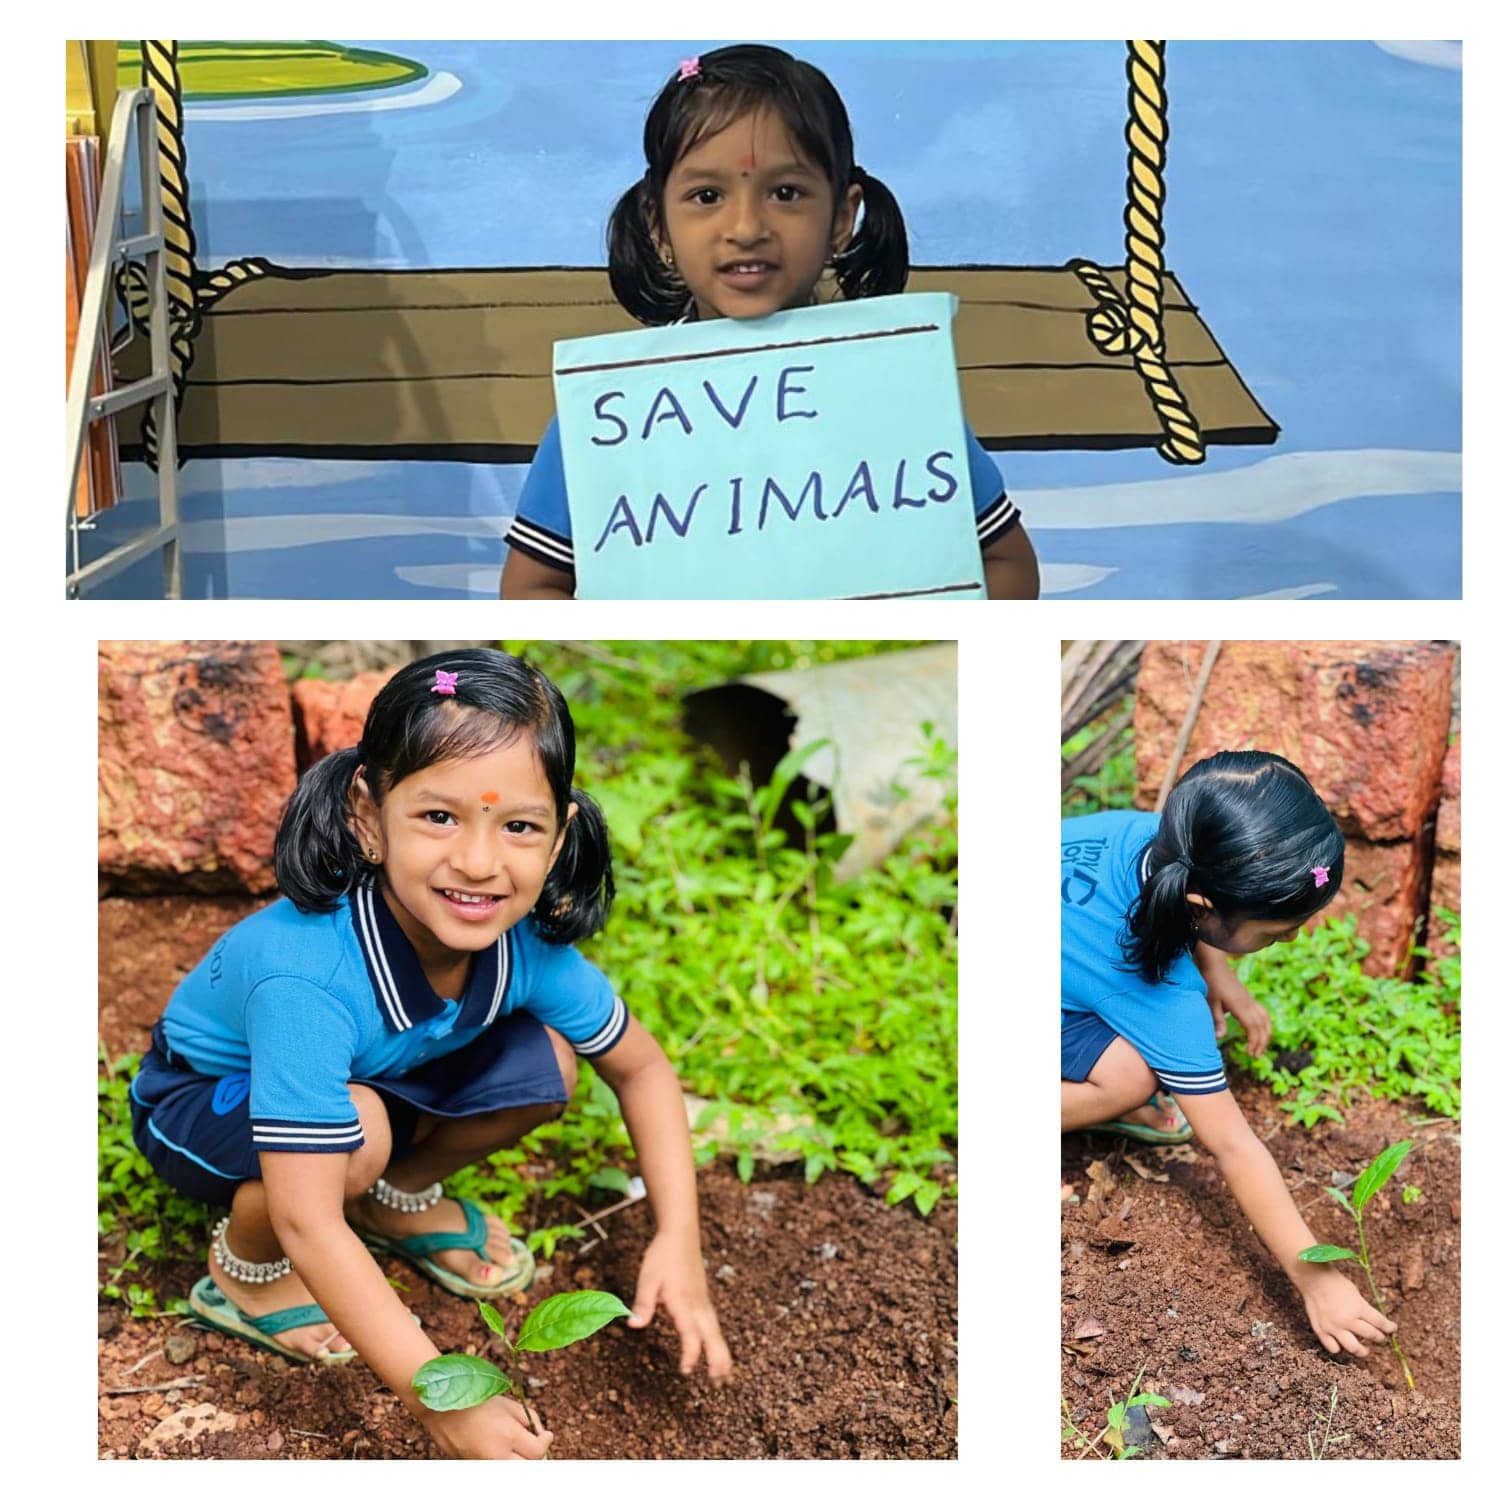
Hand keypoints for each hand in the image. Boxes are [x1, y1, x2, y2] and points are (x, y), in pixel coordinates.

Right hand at [422, 1396, 552, 1459]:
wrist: (442, 1411)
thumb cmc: (477, 1402)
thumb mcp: (508, 1404)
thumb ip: (529, 1419)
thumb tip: (540, 1434)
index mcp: (507, 1436)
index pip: (538, 1452)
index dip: (545, 1442)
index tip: (546, 1435)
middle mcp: (496, 1456)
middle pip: (528, 1467)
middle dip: (534, 1457)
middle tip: (535, 1445)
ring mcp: (484, 1465)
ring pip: (513, 1471)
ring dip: (519, 1460)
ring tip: (517, 1445)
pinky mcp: (475, 1468)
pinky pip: (497, 1468)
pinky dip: (503, 1461)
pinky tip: (501, 1448)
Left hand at [628, 1231, 732, 1382]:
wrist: (680, 1233)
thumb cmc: (662, 1255)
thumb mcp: (647, 1278)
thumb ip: (643, 1303)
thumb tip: (634, 1325)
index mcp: (683, 1302)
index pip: (691, 1335)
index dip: (690, 1354)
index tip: (686, 1371)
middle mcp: (698, 1305)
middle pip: (713, 1337)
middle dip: (717, 1359)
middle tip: (719, 1383)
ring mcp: (703, 1301)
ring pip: (716, 1331)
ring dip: (720, 1351)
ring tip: (723, 1373)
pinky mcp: (703, 1297)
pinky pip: (713, 1323)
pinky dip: (717, 1338)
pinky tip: (715, 1345)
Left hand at [1207, 974, 1270, 1055]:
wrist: (1215, 965)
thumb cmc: (1211, 983)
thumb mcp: (1211, 1003)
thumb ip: (1217, 1020)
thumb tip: (1219, 1038)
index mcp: (1240, 1006)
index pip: (1253, 1028)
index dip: (1254, 1042)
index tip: (1251, 1053)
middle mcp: (1249, 1004)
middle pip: (1262, 1026)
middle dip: (1261, 1042)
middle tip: (1256, 1056)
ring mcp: (1250, 1000)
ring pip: (1266, 1019)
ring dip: (1266, 1034)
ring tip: (1261, 1047)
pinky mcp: (1249, 998)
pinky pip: (1263, 1013)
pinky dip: (1265, 1024)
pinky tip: (1259, 1031)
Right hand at [1298, 1265, 1397, 1356]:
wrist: (1313, 1278)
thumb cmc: (1336, 1283)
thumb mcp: (1356, 1293)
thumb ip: (1365, 1309)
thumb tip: (1377, 1323)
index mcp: (1357, 1308)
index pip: (1380, 1323)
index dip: (1389, 1327)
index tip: (1392, 1328)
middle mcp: (1346, 1320)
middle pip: (1371, 1335)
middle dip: (1380, 1338)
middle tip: (1381, 1338)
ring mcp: (1333, 1327)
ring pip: (1354, 1349)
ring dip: (1363, 1351)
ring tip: (1364, 1349)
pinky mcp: (1321, 1330)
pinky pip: (1333, 1348)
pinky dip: (1338, 1347)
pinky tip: (1341, 1343)